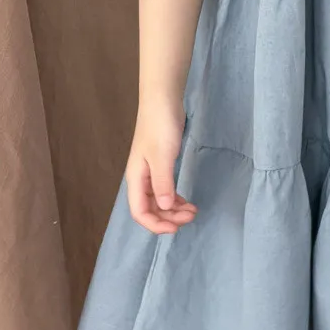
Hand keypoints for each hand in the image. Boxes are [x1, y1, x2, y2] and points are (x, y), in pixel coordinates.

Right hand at [125, 99, 196, 234]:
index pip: (140, 212)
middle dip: (169, 218)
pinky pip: (165, 191)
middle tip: (192, 217)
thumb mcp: (163, 157)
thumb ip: (163, 183)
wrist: (162, 101)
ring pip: (159, 201)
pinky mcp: (161, 166)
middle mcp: (140, 179)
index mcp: (136, 179)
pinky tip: (187, 202)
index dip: (156, 224)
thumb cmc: (160, 127)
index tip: (176, 228)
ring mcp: (150, 173)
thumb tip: (165, 207)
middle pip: (150, 209)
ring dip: (174, 210)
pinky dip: (176, 199)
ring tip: (193, 211)